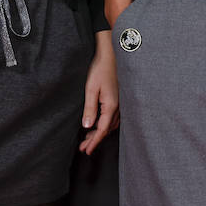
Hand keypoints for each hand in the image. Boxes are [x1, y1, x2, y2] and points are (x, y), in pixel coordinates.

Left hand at [79, 30, 118, 154]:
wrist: (112, 54)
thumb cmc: (100, 69)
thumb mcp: (91, 88)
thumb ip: (90, 108)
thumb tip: (87, 126)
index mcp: (111, 107)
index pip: (102, 130)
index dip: (94, 142)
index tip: (87, 151)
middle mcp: (119, 107)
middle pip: (106, 129)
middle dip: (95, 139)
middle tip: (84, 148)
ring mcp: (120, 103)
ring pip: (110, 124)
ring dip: (100, 132)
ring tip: (88, 138)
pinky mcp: (119, 99)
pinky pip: (113, 118)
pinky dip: (105, 125)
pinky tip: (98, 124)